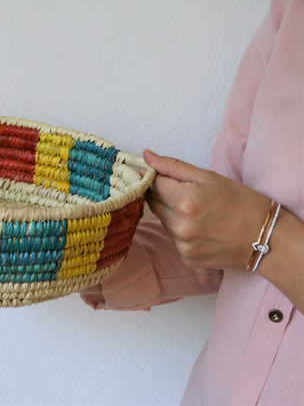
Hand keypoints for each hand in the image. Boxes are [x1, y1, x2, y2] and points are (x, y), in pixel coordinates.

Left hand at [143, 149, 269, 269]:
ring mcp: (183, 245)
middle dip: (164, 196)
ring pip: (162, 221)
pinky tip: (201, 229)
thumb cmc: (242, 202)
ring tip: (198, 212)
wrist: (267, 237)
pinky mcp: (186, 258)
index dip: (156, 178)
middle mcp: (180, 226)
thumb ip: (173, 167)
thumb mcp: (209, 177)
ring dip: (172, 214)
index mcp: (184, 201)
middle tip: (186, 193)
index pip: (152, 185)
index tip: (162, 176)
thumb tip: (146, 157)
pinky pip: (173, 239)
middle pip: (153, 203)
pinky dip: (181, 232)